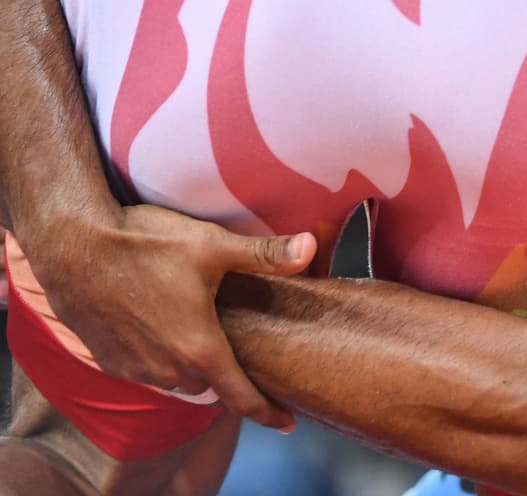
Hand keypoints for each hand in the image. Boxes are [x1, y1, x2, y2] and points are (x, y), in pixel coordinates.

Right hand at [18, 202, 316, 429]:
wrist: (74, 247)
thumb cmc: (146, 244)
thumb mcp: (214, 246)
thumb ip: (265, 254)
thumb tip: (313, 246)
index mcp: (200, 349)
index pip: (242, 398)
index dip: (268, 413)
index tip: (288, 423)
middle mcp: (168, 368)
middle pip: (210, 384)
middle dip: (226, 372)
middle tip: (240, 350)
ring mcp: (135, 368)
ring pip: (177, 378)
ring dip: (190, 363)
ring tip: (200, 332)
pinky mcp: (109, 360)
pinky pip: (146, 370)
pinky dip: (160, 356)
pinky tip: (163, 326)